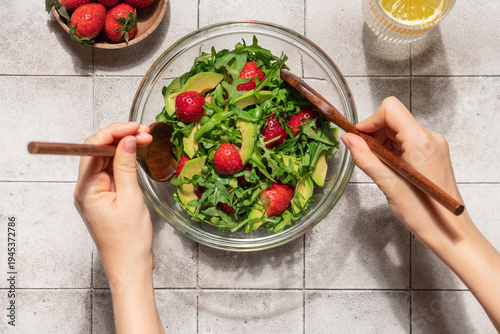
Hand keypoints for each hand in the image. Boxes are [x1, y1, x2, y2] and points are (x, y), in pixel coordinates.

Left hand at [74, 122, 164, 333]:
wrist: (130, 266)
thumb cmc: (129, 240)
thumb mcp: (131, 199)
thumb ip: (126, 167)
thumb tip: (127, 140)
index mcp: (86, 189)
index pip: (93, 148)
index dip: (114, 133)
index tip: (135, 127)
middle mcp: (86, 189)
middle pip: (97, 151)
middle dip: (120, 137)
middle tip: (145, 132)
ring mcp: (94, 193)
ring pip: (105, 159)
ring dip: (124, 147)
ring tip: (146, 139)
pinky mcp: (104, 197)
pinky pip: (111, 171)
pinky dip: (124, 160)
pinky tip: (137, 154)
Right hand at [342, 97, 499, 329]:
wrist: (451, 232)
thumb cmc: (426, 214)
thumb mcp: (389, 185)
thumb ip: (366, 159)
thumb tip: (348, 139)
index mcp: (421, 142)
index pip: (390, 109)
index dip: (370, 121)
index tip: (358, 139)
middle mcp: (430, 138)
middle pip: (393, 118)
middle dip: (374, 134)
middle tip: (365, 157)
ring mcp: (433, 145)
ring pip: (398, 130)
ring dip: (382, 144)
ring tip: (379, 168)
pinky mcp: (432, 153)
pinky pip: (406, 141)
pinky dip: (391, 151)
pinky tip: (389, 169)